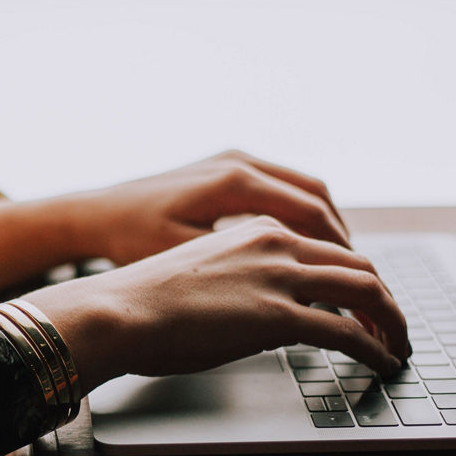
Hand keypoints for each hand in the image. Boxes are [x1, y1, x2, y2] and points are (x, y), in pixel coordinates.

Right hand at [24, 215, 408, 392]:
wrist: (118, 310)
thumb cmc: (142, 302)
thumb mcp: (200, 276)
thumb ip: (240, 283)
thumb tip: (258, 317)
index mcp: (257, 229)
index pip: (327, 247)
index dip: (356, 277)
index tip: (365, 303)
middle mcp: (276, 243)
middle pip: (358, 264)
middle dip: (385, 299)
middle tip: (394, 327)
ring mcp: (280, 277)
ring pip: (366, 290)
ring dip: (392, 322)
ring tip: (398, 347)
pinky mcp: (279, 316)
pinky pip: (348, 331)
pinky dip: (376, 348)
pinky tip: (382, 363)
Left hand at [61, 150, 349, 265]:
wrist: (94, 214)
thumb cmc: (130, 241)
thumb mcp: (186, 261)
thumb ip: (242, 271)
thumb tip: (295, 295)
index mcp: (235, 183)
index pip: (312, 215)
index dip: (340, 253)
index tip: (358, 284)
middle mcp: (240, 163)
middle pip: (317, 198)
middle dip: (343, 241)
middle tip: (361, 279)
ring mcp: (233, 160)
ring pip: (304, 189)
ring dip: (327, 226)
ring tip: (341, 265)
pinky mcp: (225, 167)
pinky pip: (282, 187)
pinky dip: (302, 215)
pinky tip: (304, 247)